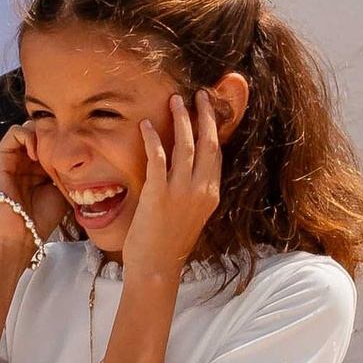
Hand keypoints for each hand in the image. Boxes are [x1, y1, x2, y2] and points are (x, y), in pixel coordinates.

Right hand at [0, 120, 66, 243]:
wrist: (19, 232)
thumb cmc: (41, 217)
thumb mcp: (62, 189)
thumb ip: (68, 172)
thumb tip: (84, 158)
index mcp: (40, 167)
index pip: (53, 140)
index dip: (65, 138)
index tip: (75, 149)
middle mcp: (26, 159)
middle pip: (42, 131)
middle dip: (54, 133)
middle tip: (64, 145)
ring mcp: (13, 157)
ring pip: (28, 128)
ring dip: (41, 133)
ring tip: (49, 150)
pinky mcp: (1, 156)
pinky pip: (14, 132)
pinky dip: (27, 136)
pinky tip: (36, 154)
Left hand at [119, 93, 222, 288]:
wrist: (157, 268)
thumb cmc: (168, 244)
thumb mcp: (190, 216)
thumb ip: (191, 192)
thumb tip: (185, 173)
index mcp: (211, 195)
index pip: (216, 154)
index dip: (213, 129)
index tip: (208, 110)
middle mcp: (201, 191)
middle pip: (209, 143)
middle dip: (205, 115)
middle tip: (200, 94)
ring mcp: (181, 193)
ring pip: (187, 146)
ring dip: (181, 119)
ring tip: (174, 100)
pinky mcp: (159, 196)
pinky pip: (158, 159)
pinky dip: (153, 139)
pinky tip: (145, 125)